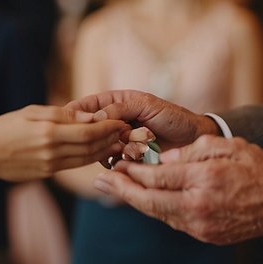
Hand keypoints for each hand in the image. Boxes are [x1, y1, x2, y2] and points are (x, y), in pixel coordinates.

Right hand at [0, 105, 127, 181]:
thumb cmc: (4, 127)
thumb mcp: (31, 112)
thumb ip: (62, 114)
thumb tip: (90, 116)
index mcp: (49, 133)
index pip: (90, 132)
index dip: (109, 127)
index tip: (121, 120)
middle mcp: (52, 152)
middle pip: (93, 147)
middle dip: (113, 139)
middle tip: (127, 131)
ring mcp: (50, 166)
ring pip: (86, 159)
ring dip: (105, 151)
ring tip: (118, 142)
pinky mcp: (47, 174)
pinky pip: (74, 165)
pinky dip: (89, 159)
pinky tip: (97, 152)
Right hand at [67, 89, 218, 150]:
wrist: (193, 140)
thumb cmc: (173, 117)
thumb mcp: (147, 105)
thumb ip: (121, 108)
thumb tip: (96, 117)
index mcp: (115, 102)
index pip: (87, 105)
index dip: (76, 113)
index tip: (69, 120)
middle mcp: (112, 121)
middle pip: (88, 129)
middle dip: (96, 134)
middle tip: (113, 137)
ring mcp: (117, 140)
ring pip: (97, 147)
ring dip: (108, 148)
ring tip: (127, 147)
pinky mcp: (124, 158)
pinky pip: (110, 161)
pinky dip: (117, 161)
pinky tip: (130, 157)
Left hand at [93, 135, 262, 244]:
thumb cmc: (256, 169)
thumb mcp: (228, 147)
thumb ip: (194, 150)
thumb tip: (164, 160)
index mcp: (204, 181)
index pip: (157, 178)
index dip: (134, 171)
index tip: (117, 163)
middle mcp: (198, 207)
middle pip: (149, 201)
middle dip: (122, 190)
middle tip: (101, 180)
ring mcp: (200, 225)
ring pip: (158, 213)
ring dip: (135, 201)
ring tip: (114, 188)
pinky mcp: (204, 235)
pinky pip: (173, 221)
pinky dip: (155, 209)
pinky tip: (144, 199)